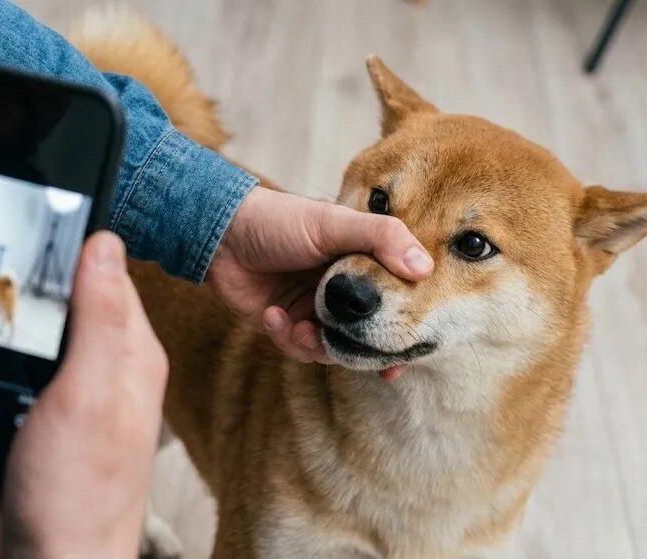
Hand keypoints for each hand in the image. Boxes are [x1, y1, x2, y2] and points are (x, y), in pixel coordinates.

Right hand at [0, 232, 167, 558]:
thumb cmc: (78, 495)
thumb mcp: (91, 396)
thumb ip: (100, 320)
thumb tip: (105, 243)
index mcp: (124, 351)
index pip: (92, 270)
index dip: (44, 239)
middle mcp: (95, 367)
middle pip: (33, 297)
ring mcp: (56, 394)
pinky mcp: (21, 420)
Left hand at [208, 187, 432, 363]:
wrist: (220, 231)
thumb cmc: (281, 219)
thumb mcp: (336, 222)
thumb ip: (382, 238)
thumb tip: (426, 268)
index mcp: (361, 264)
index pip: (394, 298)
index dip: (406, 324)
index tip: (416, 347)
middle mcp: (341, 289)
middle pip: (367, 332)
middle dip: (366, 350)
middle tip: (367, 363)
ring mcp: (312, 308)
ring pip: (332, 347)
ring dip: (318, 344)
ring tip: (303, 329)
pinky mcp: (283, 322)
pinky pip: (297, 347)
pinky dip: (286, 338)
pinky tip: (272, 316)